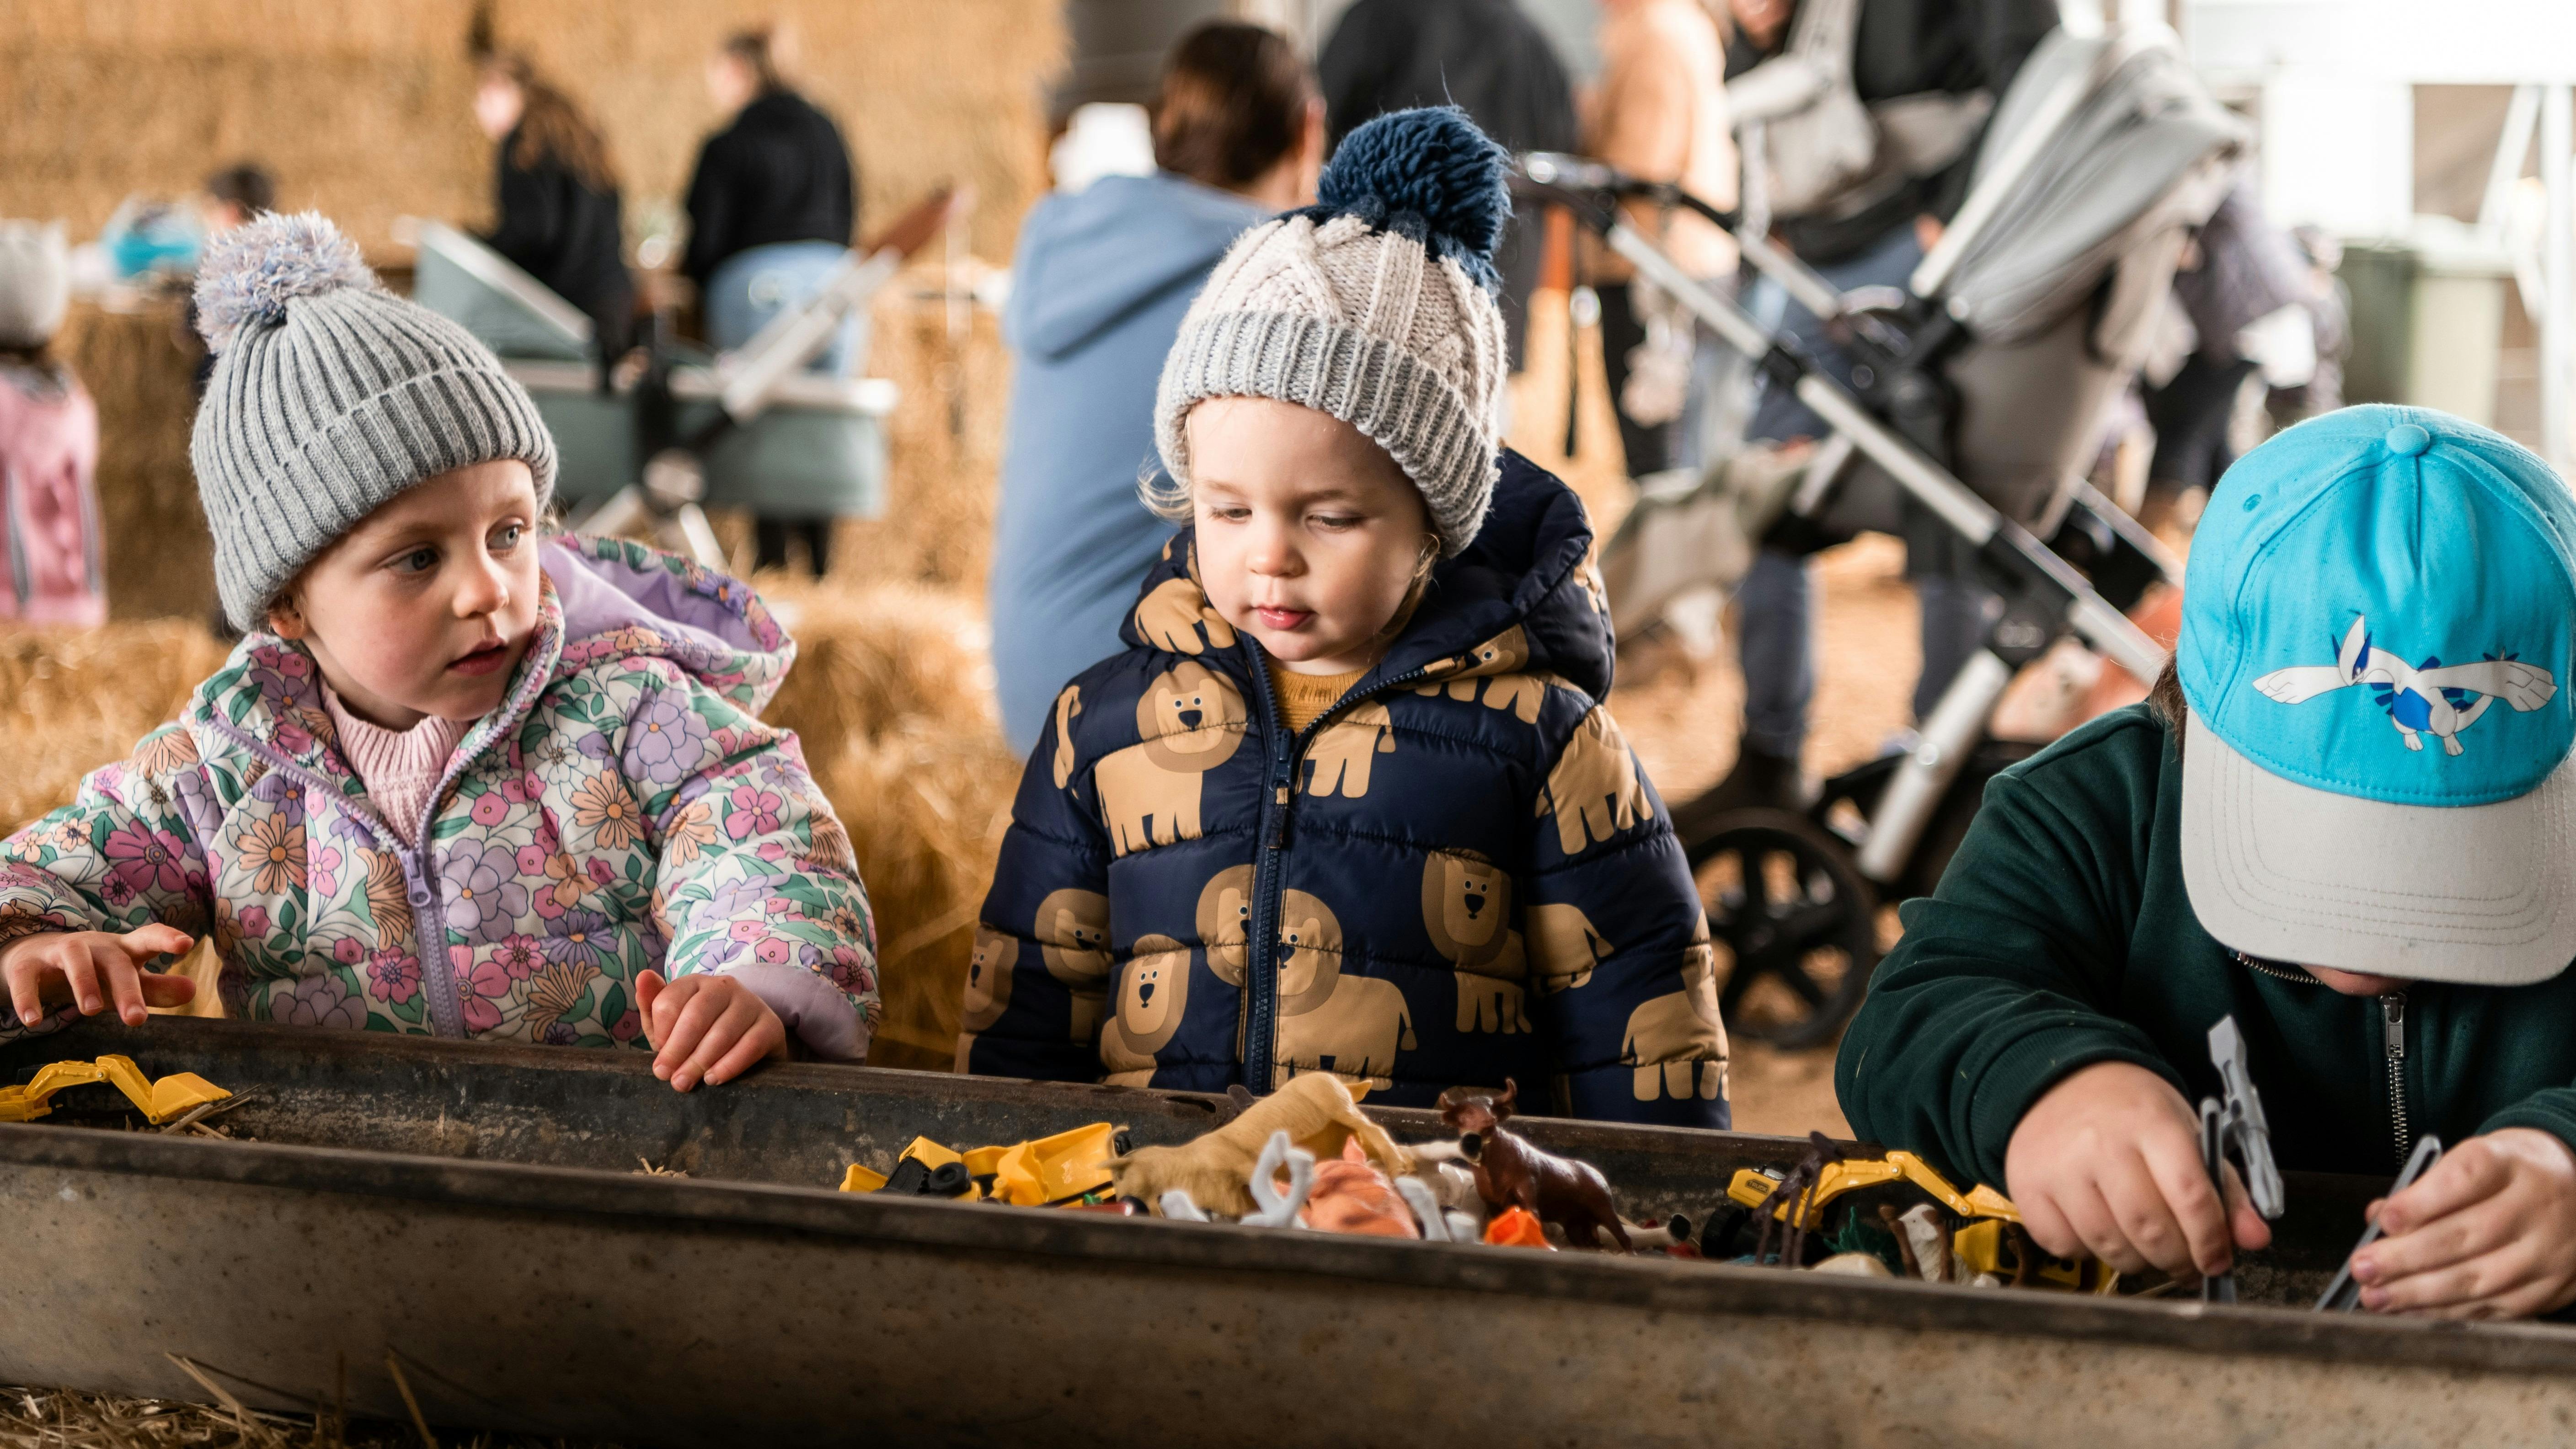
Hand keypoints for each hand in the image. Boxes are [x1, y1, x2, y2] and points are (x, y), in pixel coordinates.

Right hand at [0, 926, 197, 1028]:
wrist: (35, 960)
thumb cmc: (93, 973)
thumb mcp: (124, 981)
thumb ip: (156, 989)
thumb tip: (192, 990)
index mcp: (123, 950)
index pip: (148, 938)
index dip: (166, 939)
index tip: (186, 943)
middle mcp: (95, 946)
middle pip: (115, 961)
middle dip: (127, 988)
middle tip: (136, 1019)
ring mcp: (60, 951)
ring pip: (75, 958)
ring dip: (83, 983)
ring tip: (91, 1011)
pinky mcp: (28, 964)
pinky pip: (28, 978)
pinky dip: (29, 998)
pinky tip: (33, 1021)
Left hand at [634, 969, 787, 1092]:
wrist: (749, 1045)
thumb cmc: (701, 1036)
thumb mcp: (671, 1026)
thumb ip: (652, 1006)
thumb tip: (643, 977)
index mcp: (695, 983)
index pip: (670, 1001)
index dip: (662, 1033)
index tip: (659, 1058)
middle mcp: (723, 986)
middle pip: (696, 1015)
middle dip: (678, 1050)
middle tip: (669, 1077)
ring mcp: (750, 1003)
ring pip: (722, 1032)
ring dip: (700, 1061)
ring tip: (687, 1082)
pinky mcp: (771, 1025)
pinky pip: (751, 1044)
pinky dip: (729, 1065)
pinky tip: (714, 1078)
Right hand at [2004, 1060, 2270, 1278]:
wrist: (2057, 1081)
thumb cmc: (2128, 1111)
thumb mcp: (2186, 1132)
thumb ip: (2225, 1188)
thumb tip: (2254, 1239)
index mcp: (2150, 1123)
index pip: (2191, 1196)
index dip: (2211, 1240)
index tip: (2218, 1259)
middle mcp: (2100, 1143)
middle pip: (2150, 1229)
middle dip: (2178, 1260)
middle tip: (2186, 1263)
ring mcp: (2059, 1167)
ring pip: (2109, 1246)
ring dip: (2137, 1261)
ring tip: (2145, 1246)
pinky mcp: (2027, 1186)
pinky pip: (2064, 1246)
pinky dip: (2087, 1251)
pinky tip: (2098, 1227)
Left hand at [2351, 1129, 2575, 1318]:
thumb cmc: (2511, 1174)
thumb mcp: (2477, 1158)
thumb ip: (2426, 1185)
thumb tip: (2379, 1217)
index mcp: (2510, 1164)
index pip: (2465, 1179)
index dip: (2422, 1202)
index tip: (2385, 1220)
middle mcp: (2533, 1208)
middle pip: (2465, 1236)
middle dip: (2405, 1258)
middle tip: (2362, 1267)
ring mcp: (2544, 1252)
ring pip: (2477, 1279)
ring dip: (2418, 1293)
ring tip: (2374, 1296)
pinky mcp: (2548, 1289)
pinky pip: (2492, 1306)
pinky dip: (2445, 1311)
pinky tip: (2410, 1310)